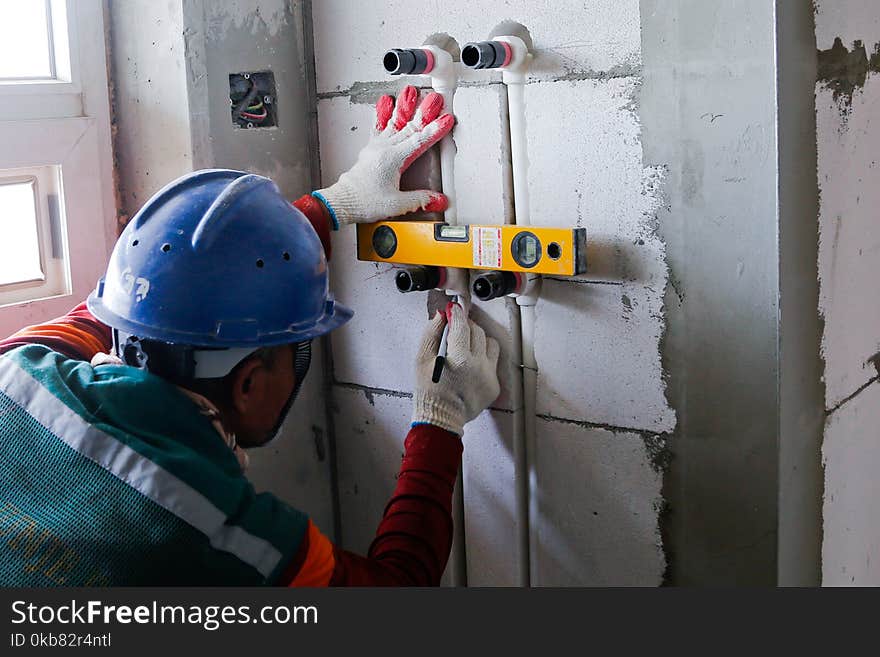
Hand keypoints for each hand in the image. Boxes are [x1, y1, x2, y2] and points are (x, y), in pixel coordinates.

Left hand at [314, 85, 453, 225]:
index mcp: (393, 159)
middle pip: (409, 126)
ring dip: (403, 106)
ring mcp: (376, 147)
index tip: (445, 119)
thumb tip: (439, 200)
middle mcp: (384, 149)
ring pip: (393, 122)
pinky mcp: (370, 150)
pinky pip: (378, 127)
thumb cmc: (363, 202)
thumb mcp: (397, 204)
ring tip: (409, 91)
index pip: (419, 141)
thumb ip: (420, 200)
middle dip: (424, 112)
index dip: (434, 130)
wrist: (342, 202)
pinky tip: (385, 103)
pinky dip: (382, 113)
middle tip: (435, 99)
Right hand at [412, 303, 500, 435]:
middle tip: (455, 328)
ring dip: (478, 340)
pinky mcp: (494, 386)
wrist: (441, 420)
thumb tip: (440, 316)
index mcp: (460, 360)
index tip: (453, 309)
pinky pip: (493, 362)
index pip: (462, 325)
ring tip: (465, 347)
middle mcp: (479, 367)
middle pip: (478, 331)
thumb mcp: (422, 360)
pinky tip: (469, 366)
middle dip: (466, 326)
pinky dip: (482, 359)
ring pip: (490, 344)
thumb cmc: (429, 393)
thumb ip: (431, 334)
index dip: (456, 314)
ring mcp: (489, 377)